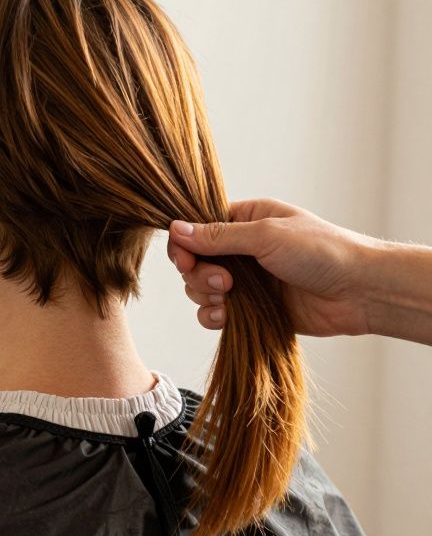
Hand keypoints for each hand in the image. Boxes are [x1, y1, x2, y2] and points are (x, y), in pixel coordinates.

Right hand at [166, 199, 377, 337]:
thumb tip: (175, 229)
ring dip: (205, 294)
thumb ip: (218, 236)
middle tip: (224, 281)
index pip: (197, 228)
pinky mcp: (251, 309)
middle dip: (199, 273)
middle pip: (195, 261)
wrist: (360, 292)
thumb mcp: (265, 236)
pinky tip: (226, 316)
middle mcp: (242, 249)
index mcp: (246, 220)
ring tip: (228, 296)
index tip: (185, 259)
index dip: (184, 244)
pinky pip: (215, 312)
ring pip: (200, 288)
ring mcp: (246, 280)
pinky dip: (213, 315)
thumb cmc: (321, 251)